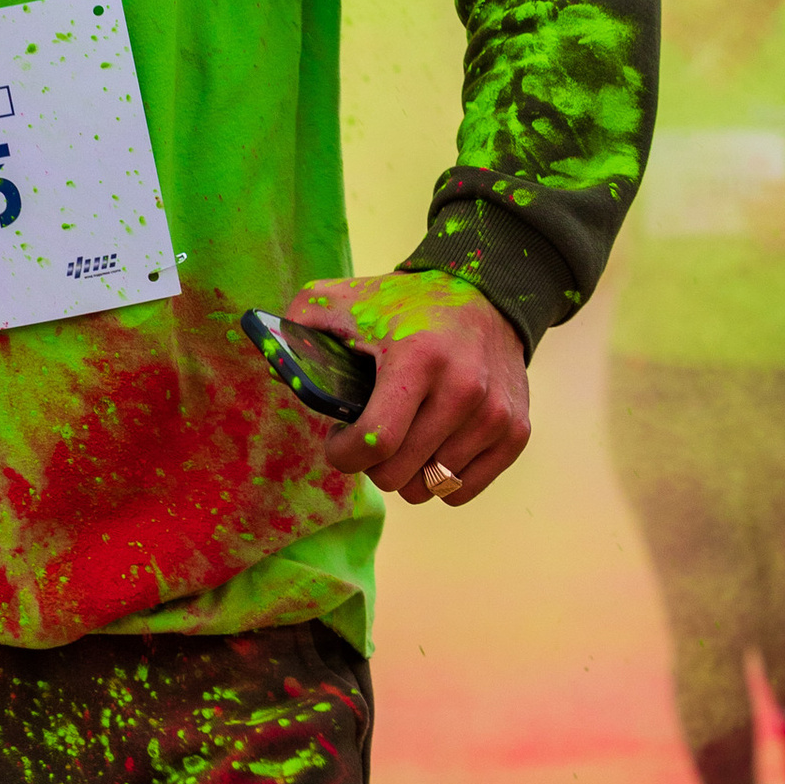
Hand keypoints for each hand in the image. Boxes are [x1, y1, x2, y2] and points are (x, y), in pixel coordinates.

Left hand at [283, 270, 529, 506]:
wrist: (487, 292)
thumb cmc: (405, 303)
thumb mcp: (344, 299)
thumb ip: (297, 324)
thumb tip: (269, 358)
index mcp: (418, 359)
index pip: (375, 442)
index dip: (344, 454)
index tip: (339, 440)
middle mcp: (463, 390)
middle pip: (398, 475)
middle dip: (373, 464)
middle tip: (372, 436)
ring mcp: (493, 415)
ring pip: (429, 488)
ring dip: (407, 472)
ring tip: (403, 437)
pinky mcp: (515, 432)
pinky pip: (462, 490)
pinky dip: (440, 479)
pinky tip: (432, 446)